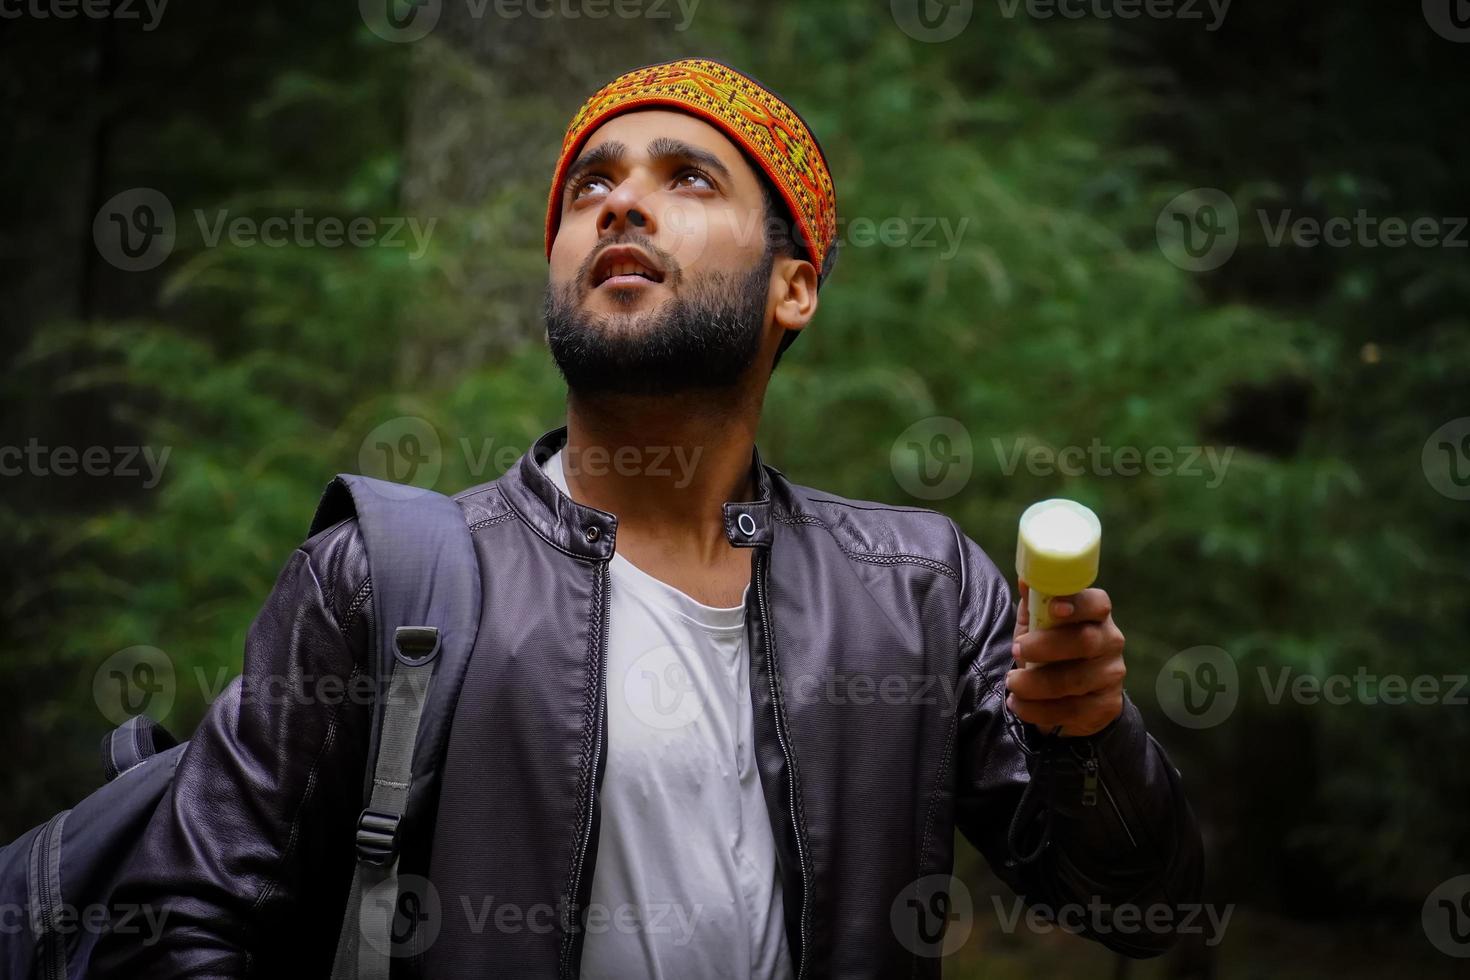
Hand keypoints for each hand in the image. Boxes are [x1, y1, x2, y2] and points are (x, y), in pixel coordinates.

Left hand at [1005, 579, 1125, 736]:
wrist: (1074, 700)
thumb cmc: (1051, 653)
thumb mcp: (1039, 627)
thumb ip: (1034, 604)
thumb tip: (1025, 579)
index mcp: (1096, 616)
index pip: (1097, 604)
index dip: (1078, 604)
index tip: (1054, 608)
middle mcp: (1111, 643)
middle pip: (1086, 641)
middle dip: (1046, 646)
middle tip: (1015, 650)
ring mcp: (1111, 676)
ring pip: (1075, 680)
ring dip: (1035, 683)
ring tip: (1011, 683)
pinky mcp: (1106, 706)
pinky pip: (1072, 710)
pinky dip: (1038, 709)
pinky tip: (1019, 704)